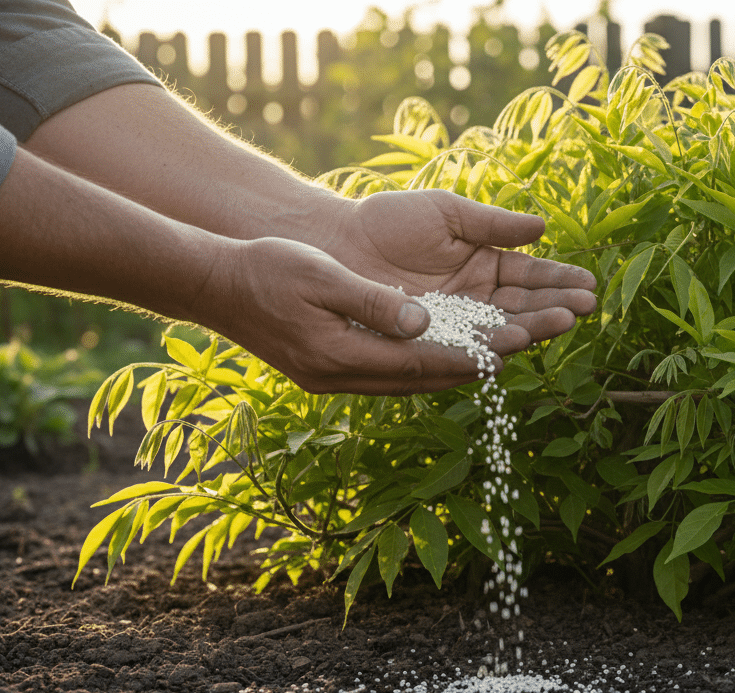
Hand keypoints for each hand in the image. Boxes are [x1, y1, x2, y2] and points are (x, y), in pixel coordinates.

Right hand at [198, 237, 550, 394]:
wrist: (213, 285)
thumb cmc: (266, 270)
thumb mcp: (322, 277)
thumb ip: (373, 302)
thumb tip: (422, 321)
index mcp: (341, 358)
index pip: (422, 363)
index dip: (471, 355)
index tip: (513, 347)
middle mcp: (342, 378)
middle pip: (423, 380)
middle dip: (473, 366)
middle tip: (521, 352)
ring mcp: (335, 379)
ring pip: (409, 381)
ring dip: (452, 368)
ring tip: (497, 356)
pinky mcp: (331, 370)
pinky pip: (391, 373)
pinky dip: (425, 364)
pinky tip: (447, 351)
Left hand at [323, 189, 597, 347]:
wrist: (335, 243)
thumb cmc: (388, 220)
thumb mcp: (446, 213)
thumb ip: (493, 223)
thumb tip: (542, 228)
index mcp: (485, 265)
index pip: (531, 276)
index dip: (559, 280)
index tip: (588, 283)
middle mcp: (476, 299)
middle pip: (524, 307)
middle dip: (555, 306)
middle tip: (585, 308)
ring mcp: (455, 323)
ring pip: (501, 330)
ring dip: (533, 328)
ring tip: (562, 323)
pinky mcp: (430, 342)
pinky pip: (464, 348)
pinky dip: (489, 348)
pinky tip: (514, 348)